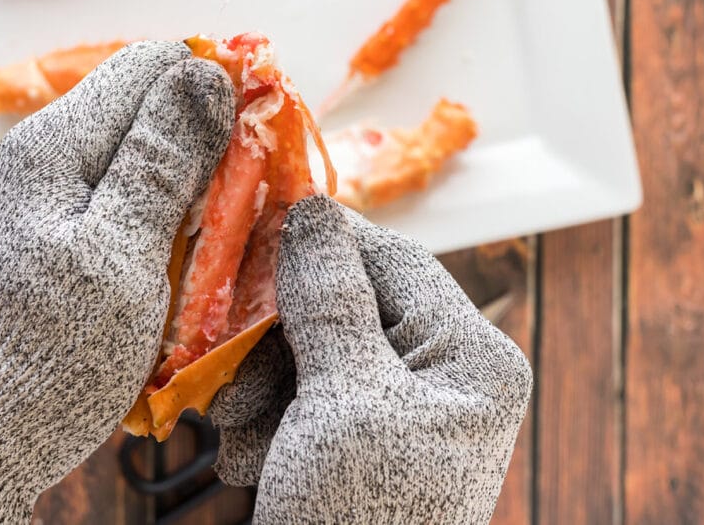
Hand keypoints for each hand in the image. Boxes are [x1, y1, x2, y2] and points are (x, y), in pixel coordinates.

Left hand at [0, 42, 234, 522]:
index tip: (261, 145)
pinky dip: (174, 221)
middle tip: (247, 209)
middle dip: (214, 144)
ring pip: (152, 156)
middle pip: (155, 107)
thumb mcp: (118, 255)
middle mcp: (53, 152)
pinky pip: (135, 199)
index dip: (219, 90)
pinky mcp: (68, 231)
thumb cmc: (50, 355)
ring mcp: (58, 193)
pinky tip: (192, 264)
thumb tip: (205, 71)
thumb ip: (161, 161)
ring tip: (225, 244)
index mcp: (59, 141)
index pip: (156, 63)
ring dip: (199, 190)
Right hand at [210, 196, 531, 523]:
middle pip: (348, 303)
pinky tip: (251, 458)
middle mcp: (446, 377)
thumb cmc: (357, 520)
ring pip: (316, 348)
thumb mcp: (345, 401)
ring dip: (264, 382)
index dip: (321, 241)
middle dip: (281, 336)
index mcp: (473, 359)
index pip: (394, 260)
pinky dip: (269, 415)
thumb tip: (311, 209)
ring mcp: (403, 411)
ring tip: (241, 435)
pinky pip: (306, 394)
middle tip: (230, 365)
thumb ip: (329, 300)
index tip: (253, 226)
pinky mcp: (360, 441)